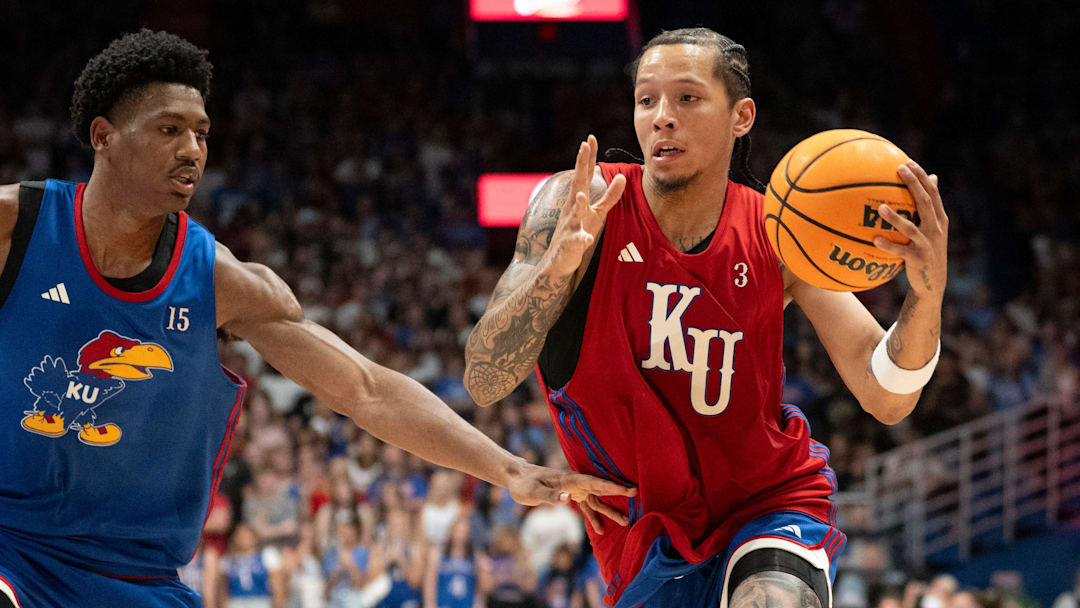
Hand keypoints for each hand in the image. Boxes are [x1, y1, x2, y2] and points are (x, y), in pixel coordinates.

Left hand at [506, 461, 635, 527]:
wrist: (518, 477)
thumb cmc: (524, 484)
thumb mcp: (533, 492)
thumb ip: (550, 496)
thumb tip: (569, 499)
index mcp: (569, 479)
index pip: (595, 483)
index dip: (613, 486)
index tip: (630, 489)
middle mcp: (575, 483)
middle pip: (601, 489)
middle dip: (619, 492)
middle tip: (637, 495)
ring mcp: (574, 489)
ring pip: (596, 500)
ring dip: (610, 510)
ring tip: (625, 521)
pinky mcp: (570, 496)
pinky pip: (586, 506)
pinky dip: (594, 517)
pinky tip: (600, 530)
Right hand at [545, 135, 626, 275]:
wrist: (558, 260)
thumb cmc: (579, 231)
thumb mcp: (598, 212)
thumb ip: (610, 196)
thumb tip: (622, 177)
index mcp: (578, 199)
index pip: (583, 174)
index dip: (587, 157)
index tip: (591, 138)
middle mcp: (572, 208)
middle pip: (577, 183)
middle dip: (580, 165)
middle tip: (583, 146)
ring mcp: (570, 225)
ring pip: (574, 212)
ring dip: (578, 203)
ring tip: (581, 194)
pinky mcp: (570, 243)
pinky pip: (576, 240)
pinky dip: (580, 238)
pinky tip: (586, 238)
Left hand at [873, 160, 947, 298]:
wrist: (933, 283)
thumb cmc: (927, 251)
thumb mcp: (932, 229)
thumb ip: (930, 206)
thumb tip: (932, 177)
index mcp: (939, 219)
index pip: (932, 193)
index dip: (921, 177)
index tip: (907, 162)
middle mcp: (936, 228)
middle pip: (925, 202)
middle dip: (913, 184)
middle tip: (899, 170)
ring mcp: (928, 244)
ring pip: (911, 227)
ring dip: (895, 218)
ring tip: (880, 208)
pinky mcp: (918, 259)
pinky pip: (900, 251)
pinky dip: (888, 245)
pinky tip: (874, 240)